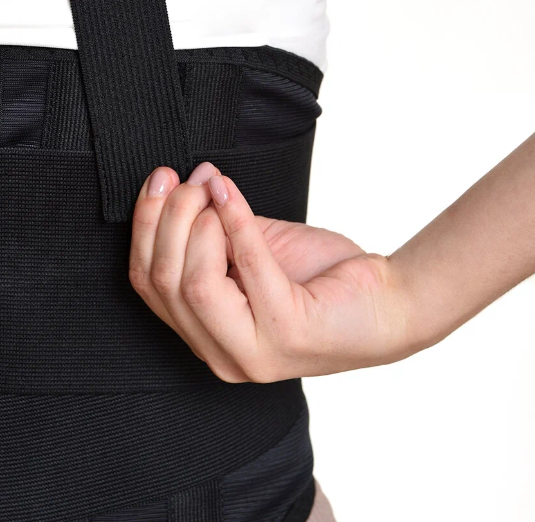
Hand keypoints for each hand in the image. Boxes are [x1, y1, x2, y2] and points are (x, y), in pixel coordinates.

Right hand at [129, 162, 412, 381]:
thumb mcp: (252, 248)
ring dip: (197, 222)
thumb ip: (214, 226)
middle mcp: (221, 356)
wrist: (389, 304)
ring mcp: (253, 352)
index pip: (146, 282)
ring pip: (193, 282)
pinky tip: (229, 191)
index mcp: (204, 336)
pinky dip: (235, 219)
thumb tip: (190, 179)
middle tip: (187, 180)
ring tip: (212, 189)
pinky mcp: (287, 334)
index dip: (144, 226)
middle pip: (163, 281)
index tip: (158, 179)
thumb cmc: (320, 278)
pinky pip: (247, 265)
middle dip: (167, 218)